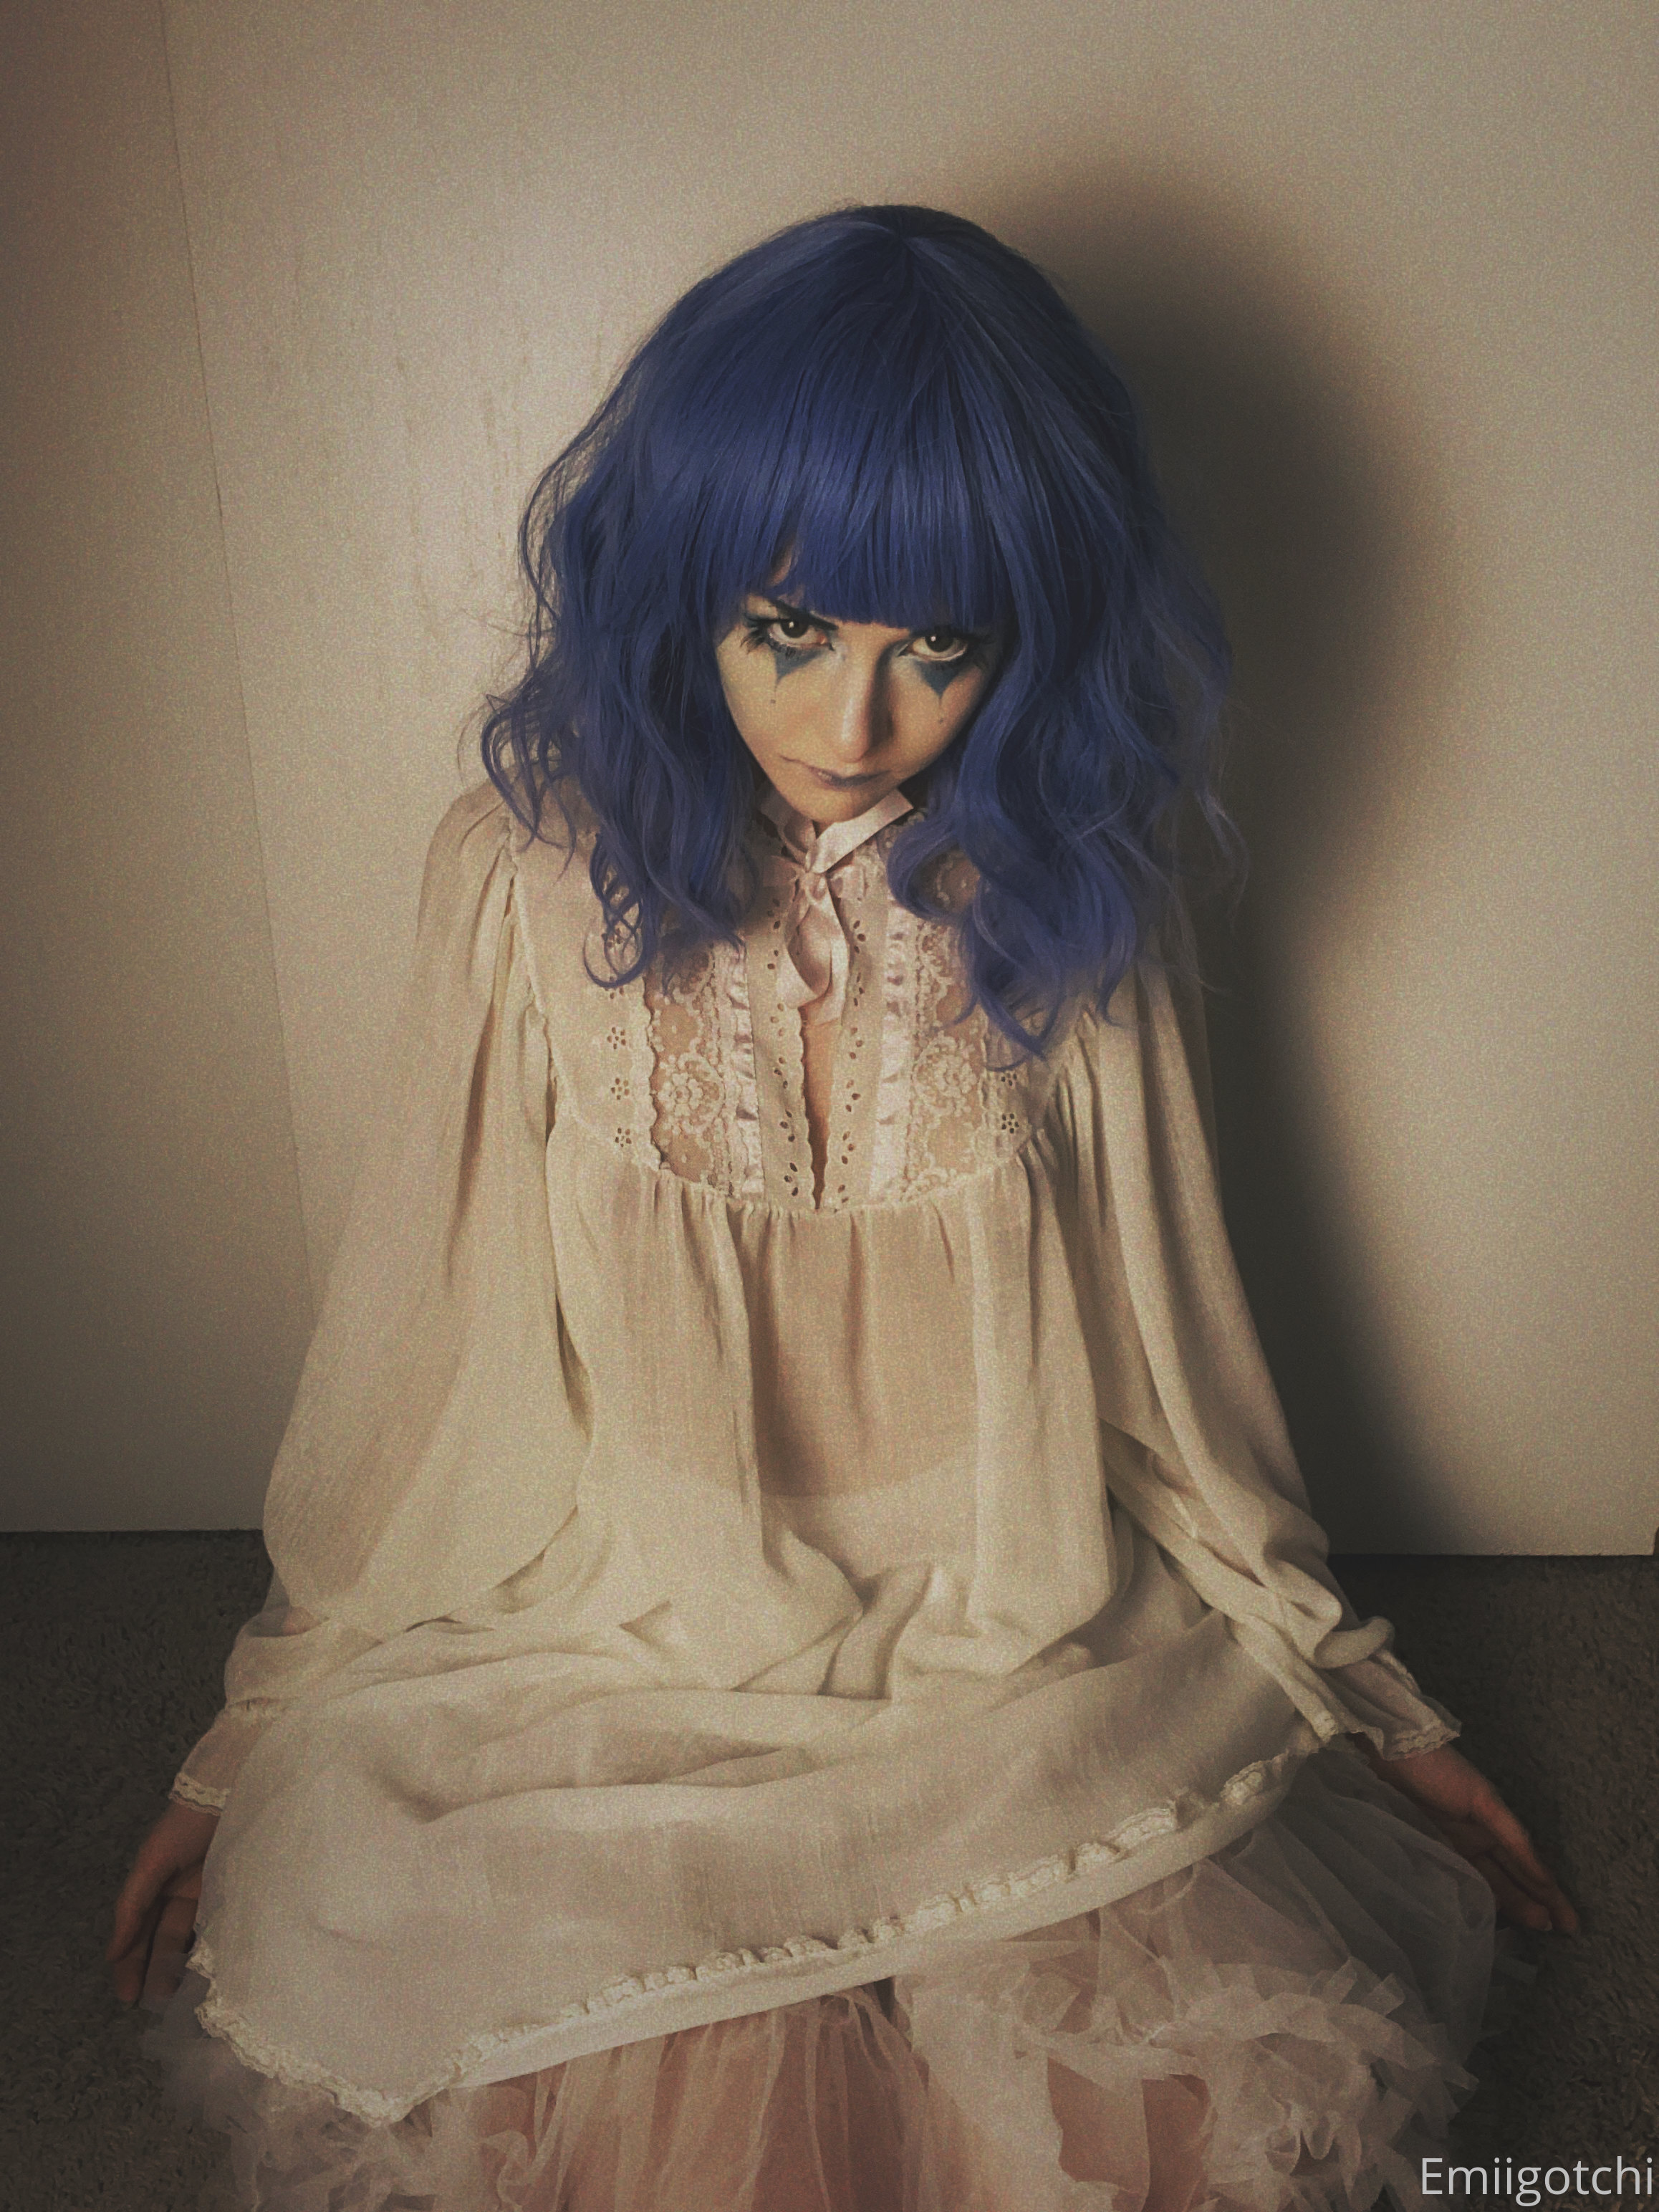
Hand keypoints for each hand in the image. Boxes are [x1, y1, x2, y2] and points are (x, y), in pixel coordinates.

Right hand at [108, 1799, 220, 2006]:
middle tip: (156, 2004)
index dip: (130, 1964)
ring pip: (193, 1941)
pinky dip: (214, 1952)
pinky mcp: (240, 1894)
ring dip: (184, 1968)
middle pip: (164, 1942)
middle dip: (157, 1973)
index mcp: (159, 1886)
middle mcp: (184, 1896)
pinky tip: (212, 1975)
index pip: (139, 1934)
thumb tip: (111, 1953)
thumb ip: (133, 1904)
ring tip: (181, 1999)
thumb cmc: (188, 1823)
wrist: (236, 1792)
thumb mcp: (154, 1860)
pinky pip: (223, 1930)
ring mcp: (212, 1896)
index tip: (128, 1996)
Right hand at [1349, 1736, 1578, 1934]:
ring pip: (1521, 1858)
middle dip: (1542, 1903)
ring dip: (1542, 1889)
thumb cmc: (1396, 1791)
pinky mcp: (1484, 1798)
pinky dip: (1528, 1860)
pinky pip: (1511, 1834)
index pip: (1497, 1879)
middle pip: (1515, 1873)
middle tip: (1569, 1931)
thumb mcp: (1421, 1840)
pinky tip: (1545, 1882)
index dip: (1519, 1906)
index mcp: (1462, 1844)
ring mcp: (1483, 1815)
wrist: (1390, 1747)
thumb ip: (1442, 1867)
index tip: (1541, 1933)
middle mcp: (1478, 1833)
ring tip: (1564, 1919)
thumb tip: (1464, 1906)